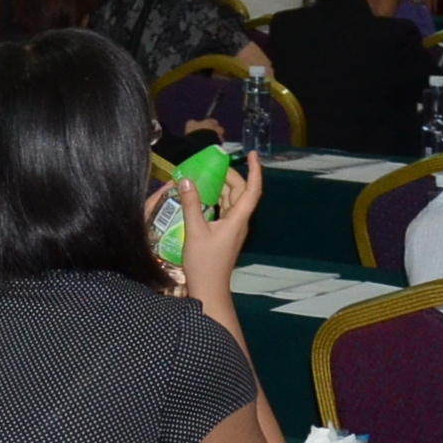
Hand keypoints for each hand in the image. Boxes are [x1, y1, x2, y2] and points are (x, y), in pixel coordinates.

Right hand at [143, 158, 263, 294]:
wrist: (209, 289)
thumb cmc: (204, 264)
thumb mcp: (195, 232)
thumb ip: (191, 204)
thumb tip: (187, 180)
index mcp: (238, 219)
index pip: (252, 190)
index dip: (254, 170)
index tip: (252, 154)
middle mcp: (239, 221)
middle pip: (240, 192)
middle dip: (229, 175)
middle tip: (212, 164)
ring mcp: (233, 228)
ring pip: (231, 200)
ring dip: (221, 187)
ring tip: (204, 175)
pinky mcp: (224, 233)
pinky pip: (223, 209)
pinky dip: (214, 199)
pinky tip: (200, 195)